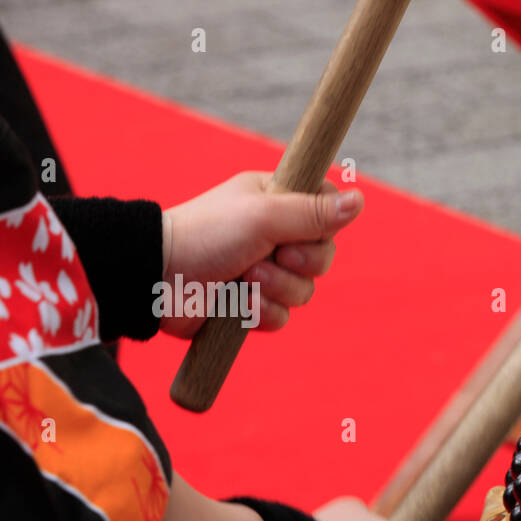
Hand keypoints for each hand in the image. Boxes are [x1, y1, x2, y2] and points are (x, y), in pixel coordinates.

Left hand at [160, 171, 363, 336]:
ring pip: (305, 292)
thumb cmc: (207, 234)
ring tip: (243, 278)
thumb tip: (360, 201)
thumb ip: (314, 212)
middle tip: (272, 254)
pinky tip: (236, 302)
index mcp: (277, 202)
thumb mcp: (265, 215)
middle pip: (323, 257)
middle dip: (300, 263)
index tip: (306, 225)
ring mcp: (265, 273)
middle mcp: (274, 236)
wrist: (159, 279)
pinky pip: (282, 317)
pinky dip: (260, 312)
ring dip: (275, 289)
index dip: (326, 224)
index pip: (327, 210)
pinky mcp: (252, 306)